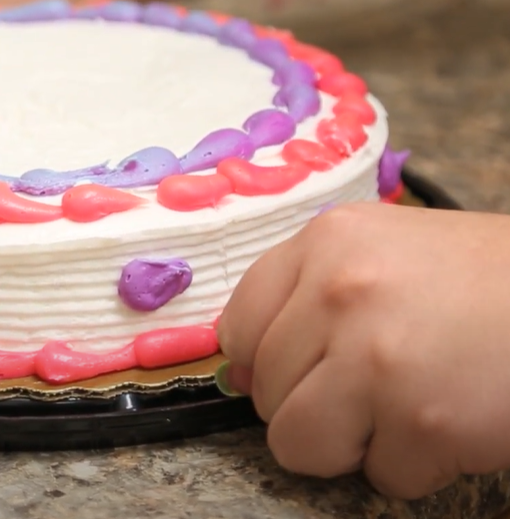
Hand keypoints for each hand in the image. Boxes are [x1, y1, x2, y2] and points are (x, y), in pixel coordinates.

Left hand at [216, 202, 509, 498]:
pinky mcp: (421, 420)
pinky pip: (380, 476)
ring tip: (403, 409)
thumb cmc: (483, 282)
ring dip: (350, 444)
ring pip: (298, 443)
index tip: (292, 373)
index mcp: (326, 243)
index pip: (236, 325)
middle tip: (373, 388)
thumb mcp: (385, 253)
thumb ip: (308, 295)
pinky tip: (452, 420)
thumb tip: (240, 370)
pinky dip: (416, 465)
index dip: (259, 362)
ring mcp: (376, 357)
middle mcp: (339, 292)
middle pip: (264, 391)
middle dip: (312, 404)